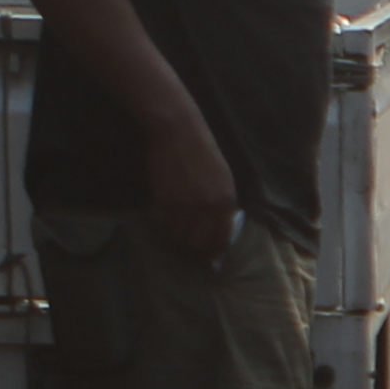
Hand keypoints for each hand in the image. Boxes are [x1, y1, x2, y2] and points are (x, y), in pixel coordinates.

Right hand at [145, 112, 238, 263]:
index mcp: (227, 201)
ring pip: (180, 235)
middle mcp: (208, 206)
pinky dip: (163, 224)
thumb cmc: (203, 152)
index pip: (223, 237)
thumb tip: (222, 228)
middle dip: (195, 247)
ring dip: (177, 237)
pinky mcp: (165, 199)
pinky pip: (163, 223)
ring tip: (175, 231)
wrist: (179, 131)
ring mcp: (186, 204)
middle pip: (200, 242)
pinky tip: (163, 218)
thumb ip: (224, 204)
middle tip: (189, 246)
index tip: (210, 257)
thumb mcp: (223, 178)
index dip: (215, 250)